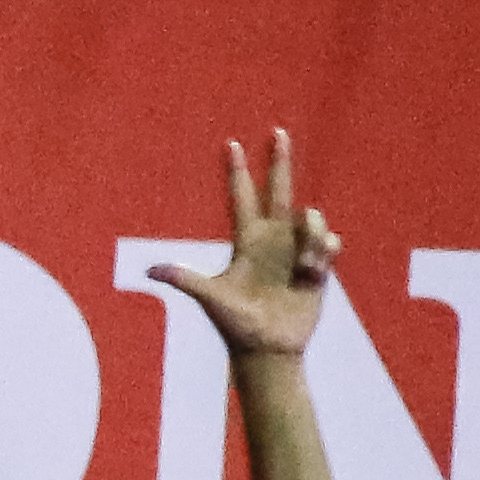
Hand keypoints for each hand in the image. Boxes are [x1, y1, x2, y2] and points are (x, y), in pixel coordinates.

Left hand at [144, 129, 335, 365]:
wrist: (269, 347)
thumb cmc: (236, 325)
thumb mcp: (212, 298)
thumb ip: (185, 280)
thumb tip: (149, 271)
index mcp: (246, 241)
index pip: (242, 198)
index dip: (237, 172)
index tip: (231, 143)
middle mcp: (272, 239)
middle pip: (278, 190)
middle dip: (279, 161)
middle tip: (277, 132)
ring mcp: (296, 249)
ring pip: (311, 218)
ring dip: (312, 236)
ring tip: (305, 267)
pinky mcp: (319, 263)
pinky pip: (331, 241)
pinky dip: (324, 253)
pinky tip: (313, 273)